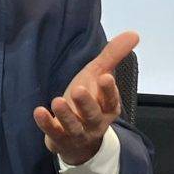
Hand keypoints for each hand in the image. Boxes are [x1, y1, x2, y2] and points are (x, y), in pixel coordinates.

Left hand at [33, 31, 138, 165]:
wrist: (78, 140)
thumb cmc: (89, 102)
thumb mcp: (98, 77)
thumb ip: (112, 57)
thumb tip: (134, 34)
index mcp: (108, 107)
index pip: (111, 100)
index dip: (108, 90)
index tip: (105, 77)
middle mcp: (95, 122)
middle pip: (92, 114)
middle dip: (86, 103)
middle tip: (78, 90)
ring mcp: (77, 133)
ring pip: (73, 125)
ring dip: (66, 115)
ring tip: (57, 101)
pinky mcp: (60, 139)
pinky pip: (53, 132)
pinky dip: (47, 124)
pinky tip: (39, 111)